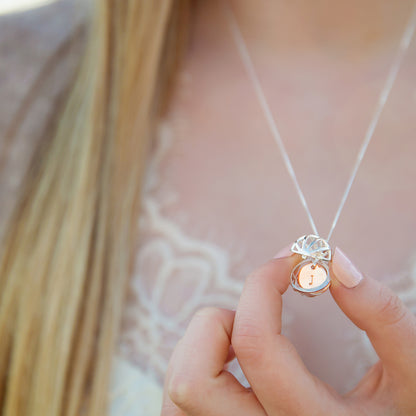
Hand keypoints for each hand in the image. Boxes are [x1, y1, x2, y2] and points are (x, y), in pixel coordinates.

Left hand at [161, 248, 415, 414]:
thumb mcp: (411, 373)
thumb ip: (382, 316)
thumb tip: (335, 263)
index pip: (255, 343)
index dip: (262, 283)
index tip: (288, 261)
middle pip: (192, 380)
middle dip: (218, 322)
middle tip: (255, 314)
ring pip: (177, 393)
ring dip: (202, 346)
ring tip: (243, 340)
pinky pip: (179, 405)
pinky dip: (197, 368)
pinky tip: (232, 366)